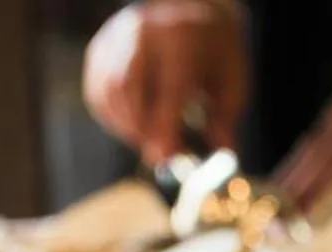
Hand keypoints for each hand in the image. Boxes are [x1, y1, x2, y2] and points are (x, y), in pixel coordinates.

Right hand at [83, 0, 247, 164]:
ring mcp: (116, 38)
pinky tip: (132, 128)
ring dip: (125, 126)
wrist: (192, 9)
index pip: (168, 88)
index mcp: (182, 40)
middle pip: (128, 88)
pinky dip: (112, 117)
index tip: (164, 157)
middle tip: (159, 155)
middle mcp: (142, 34)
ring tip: (149, 142)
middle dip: (140, 129)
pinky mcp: (100, 47)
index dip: (163, 126)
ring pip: (108, 90)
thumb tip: (222, 154)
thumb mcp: (233, 81)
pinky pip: (97, 90)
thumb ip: (225, 118)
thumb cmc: (217, 50)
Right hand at [277, 0, 331, 208]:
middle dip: (289, 196)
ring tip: (274, 196)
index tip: (291, 227)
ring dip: (293, 174)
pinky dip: (308, 151)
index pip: (330, 182)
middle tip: (269, 220)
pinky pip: (321, 133)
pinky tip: (303, 158)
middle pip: (312, 168)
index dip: (310, 206)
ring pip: (312, 150)